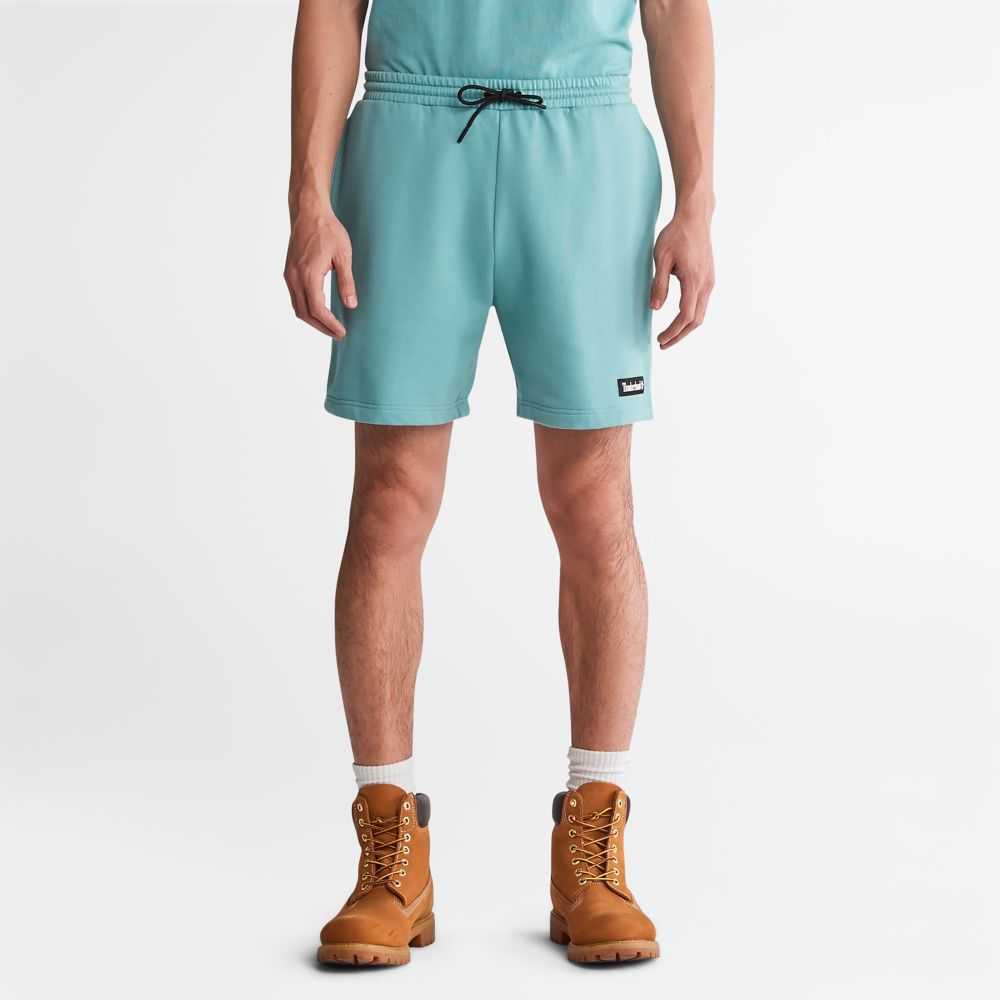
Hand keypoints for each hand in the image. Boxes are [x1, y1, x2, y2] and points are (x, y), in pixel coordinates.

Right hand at [284, 203, 356, 338]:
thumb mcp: (343, 255)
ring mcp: (289, 275)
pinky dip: (306, 309)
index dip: (330, 324)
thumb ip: (346, 282)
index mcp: (308, 274)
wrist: (308, 212)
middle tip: (338, 334)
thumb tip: (351, 305)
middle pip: (305, 314)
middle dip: (321, 327)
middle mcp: (294, 277)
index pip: (317, 309)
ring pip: (298, 308)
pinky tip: (320, 311)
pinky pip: (295, 298)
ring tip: (330, 327)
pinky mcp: (288, 272)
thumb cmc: (328, 230)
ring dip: (313, 320)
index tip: (342, 332)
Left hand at [650, 209, 714, 349]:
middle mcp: (706, 283)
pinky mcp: (709, 277)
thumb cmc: (676, 234)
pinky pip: (702, 303)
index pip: (685, 316)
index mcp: (694, 280)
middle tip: (663, 344)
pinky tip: (680, 318)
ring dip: (686, 327)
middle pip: (696, 320)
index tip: (660, 340)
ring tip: (670, 334)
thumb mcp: (661, 258)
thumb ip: (658, 284)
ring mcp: (710, 281)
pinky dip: (691, 316)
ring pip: (701, 313)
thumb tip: (655, 308)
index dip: (673, 332)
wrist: (695, 217)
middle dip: (679, 335)